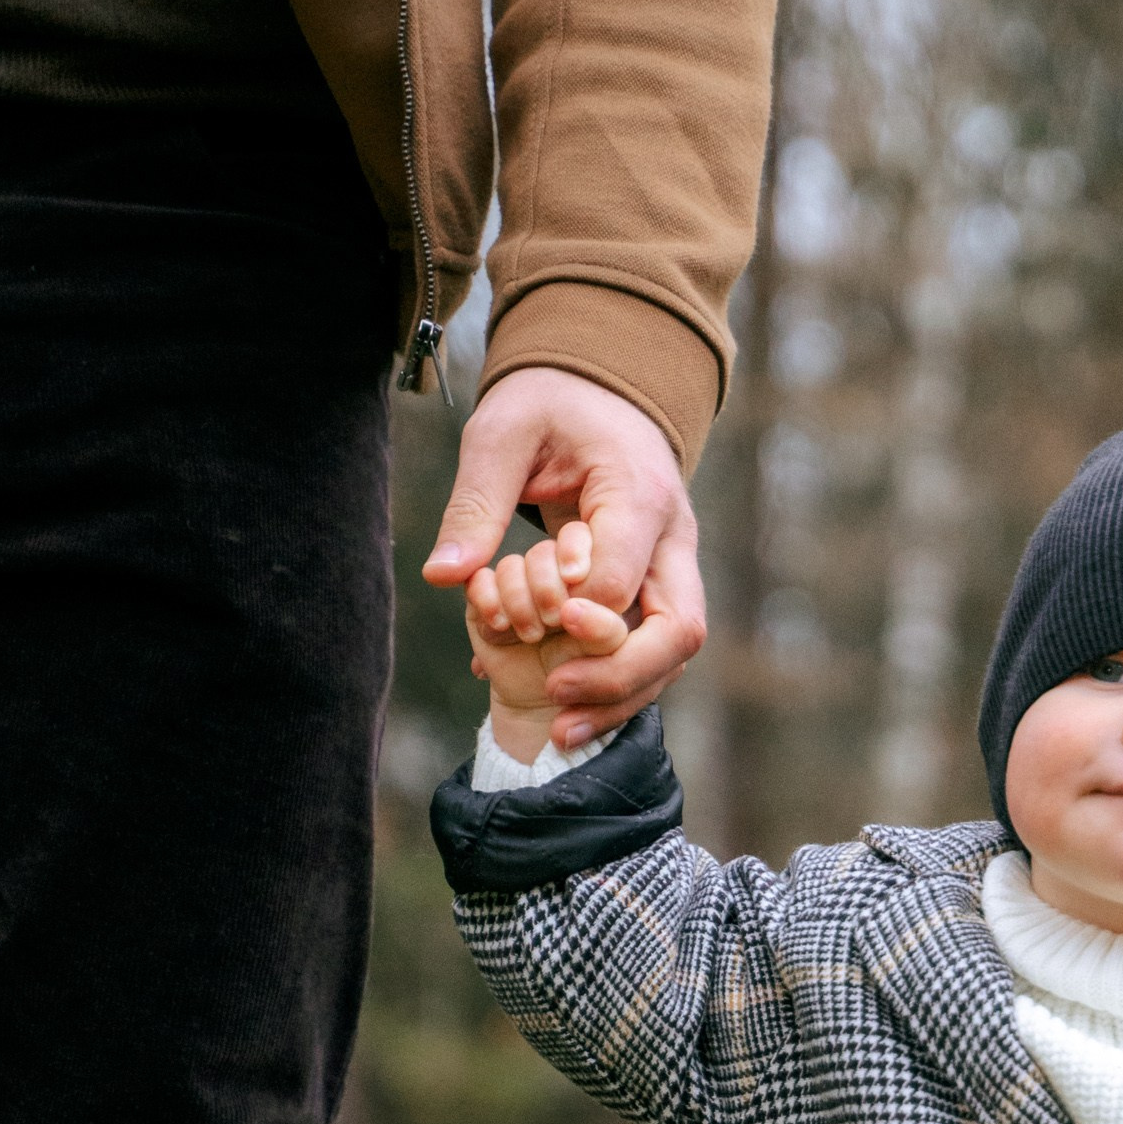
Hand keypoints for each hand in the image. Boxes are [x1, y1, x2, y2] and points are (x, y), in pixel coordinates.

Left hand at [424, 369, 703, 742]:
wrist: (598, 393)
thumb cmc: (548, 404)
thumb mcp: (500, 432)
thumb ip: (475, 501)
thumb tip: (443, 576)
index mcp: (640, 492)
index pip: (623, 578)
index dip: (585, 616)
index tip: (542, 625)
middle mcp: (674, 537)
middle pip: (679, 630)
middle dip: (621, 676)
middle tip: (558, 695)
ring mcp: (674, 568)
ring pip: (674, 654)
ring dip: (622, 699)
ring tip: (560, 730)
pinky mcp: (660, 589)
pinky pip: (653, 652)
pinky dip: (616, 688)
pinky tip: (566, 714)